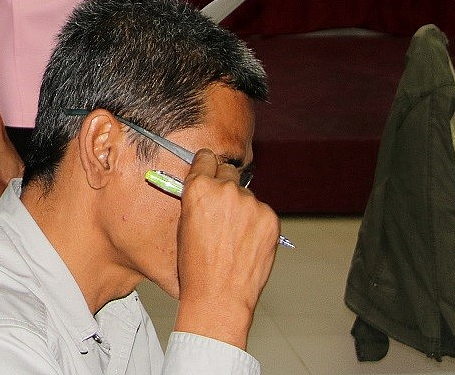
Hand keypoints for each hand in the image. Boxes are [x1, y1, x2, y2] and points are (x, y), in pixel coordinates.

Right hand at [0, 129, 23, 200]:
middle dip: (3, 200)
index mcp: (8, 182)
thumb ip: (21, 179)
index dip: (12, 203)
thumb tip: (22, 189)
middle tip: (6, 196)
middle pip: (0, 202)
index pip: (11, 202)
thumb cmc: (5, 150)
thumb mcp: (20, 164)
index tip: (14, 202)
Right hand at [172, 149, 278, 349]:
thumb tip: (206, 189)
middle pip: (228, 172)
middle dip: (225, 186)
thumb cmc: (196, 267)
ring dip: (242, 208)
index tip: (209, 170)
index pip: (206, 158)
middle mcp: (226, 190)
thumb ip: (197, 200)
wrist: (219, 296)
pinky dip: (257, 224)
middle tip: (223, 209)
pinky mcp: (270, 218)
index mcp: (199, 188)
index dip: (206, 166)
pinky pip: (262, 212)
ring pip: (247, 196)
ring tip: (235, 237)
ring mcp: (251, 204)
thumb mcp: (184, 226)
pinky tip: (247, 243)